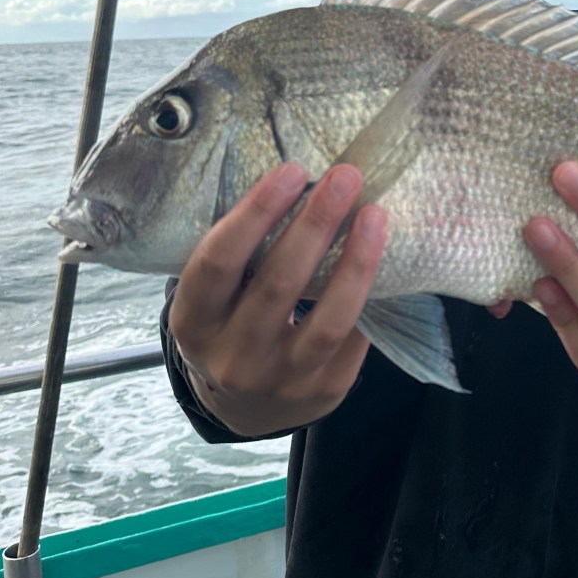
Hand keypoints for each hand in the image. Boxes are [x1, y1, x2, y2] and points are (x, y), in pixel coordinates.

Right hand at [169, 162, 386, 434]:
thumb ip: (241, 255)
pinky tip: (383, 257)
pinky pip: (354, 339)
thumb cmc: (231, 324)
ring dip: (356, 261)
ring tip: (374, 215)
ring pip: (327, 320)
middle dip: (316, 224)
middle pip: (278, 284)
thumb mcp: (214, 298)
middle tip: (345, 177)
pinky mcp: (324, 392)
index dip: (256, 213)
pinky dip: (368, 295)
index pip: (220, 262)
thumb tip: (302, 183)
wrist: (245, 406)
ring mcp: (281, 380)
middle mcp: (233, 357)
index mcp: (194, 323)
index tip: (293, 171)